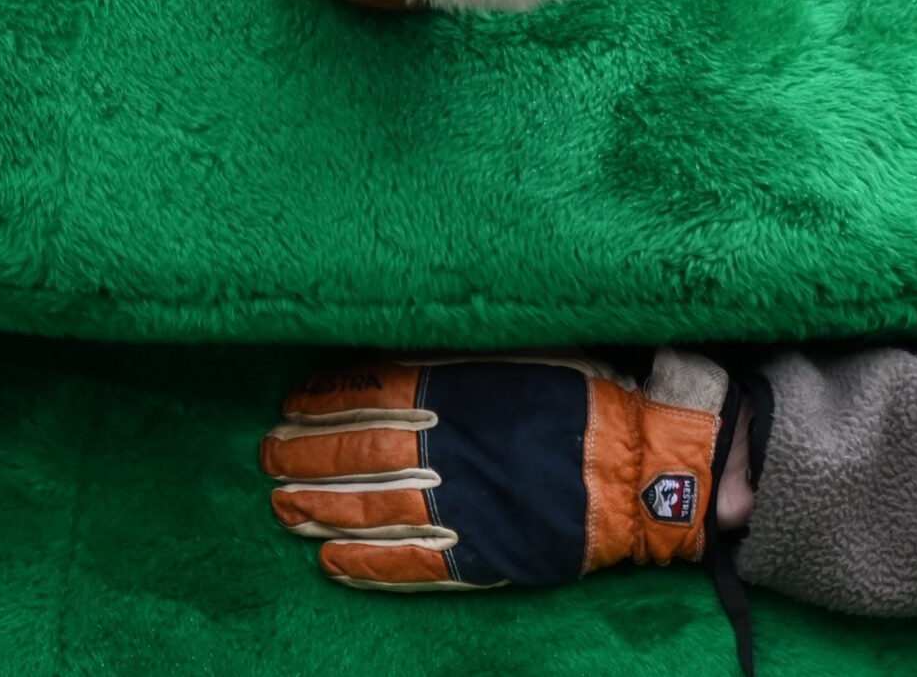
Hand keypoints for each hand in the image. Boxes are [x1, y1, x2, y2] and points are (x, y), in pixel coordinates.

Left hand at [263, 350, 740, 590]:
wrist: (647, 466)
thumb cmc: (586, 396)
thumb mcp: (521, 351)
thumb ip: (458, 355)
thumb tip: (392, 351)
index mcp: (458, 395)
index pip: (369, 398)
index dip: (324, 404)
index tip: (290, 405)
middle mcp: (449, 452)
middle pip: (358, 454)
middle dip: (306, 456)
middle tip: (269, 457)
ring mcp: (462, 509)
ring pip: (372, 510)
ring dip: (321, 507)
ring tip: (283, 506)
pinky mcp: (482, 555)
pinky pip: (411, 565)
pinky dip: (365, 564)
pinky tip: (329, 561)